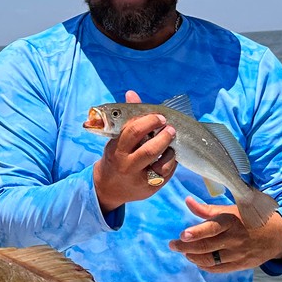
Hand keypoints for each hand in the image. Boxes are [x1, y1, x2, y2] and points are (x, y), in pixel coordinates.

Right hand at [93, 90, 177, 213]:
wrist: (109, 187)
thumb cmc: (116, 156)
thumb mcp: (116, 139)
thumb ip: (128, 118)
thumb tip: (132, 93)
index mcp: (117, 150)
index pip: (133, 132)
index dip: (149, 121)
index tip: (159, 117)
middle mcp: (127, 166)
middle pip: (149, 150)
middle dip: (164, 136)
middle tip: (171, 128)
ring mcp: (139, 179)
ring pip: (162, 163)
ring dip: (170, 149)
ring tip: (171, 142)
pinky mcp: (150, 188)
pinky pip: (167, 173)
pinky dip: (172, 161)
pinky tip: (170, 154)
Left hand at [168, 198, 281, 271]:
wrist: (278, 235)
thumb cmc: (249, 218)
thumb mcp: (232, 210)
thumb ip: (208, 209)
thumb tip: (187, 201)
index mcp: (232, 221)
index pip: (212, 228)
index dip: (196, 232)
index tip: (182, 235)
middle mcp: (234, 239)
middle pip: (206, 247)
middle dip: (186, 247)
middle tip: (172, 245)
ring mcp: (238, 254)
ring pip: (210, 260)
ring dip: (193, 257)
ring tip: (184, 252)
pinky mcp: (240, 265)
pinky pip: (218, 269)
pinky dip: (205, 265)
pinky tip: (196, 260)